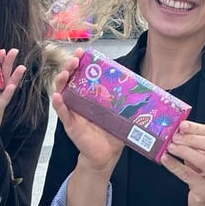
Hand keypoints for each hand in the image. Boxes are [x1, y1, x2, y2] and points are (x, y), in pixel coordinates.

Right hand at [52, 49, 124, 176]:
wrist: (106, 153)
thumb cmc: (113, 130)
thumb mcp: (121, 111)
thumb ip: (127, 100)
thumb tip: (146, 88)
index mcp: (90, 93)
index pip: (83, 73)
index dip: (81, 62)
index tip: (82, 52)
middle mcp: (79, 99)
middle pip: (70, 79)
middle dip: (70, 67)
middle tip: (74, 60)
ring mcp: (73, 111)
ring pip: (62, 92)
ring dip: (61, 81)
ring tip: (64, 74)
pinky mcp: (71, 124)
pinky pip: (63, 113)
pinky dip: (59, 105)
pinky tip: (59, 97)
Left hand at [163, 121, 204, 205]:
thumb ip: (197, 144)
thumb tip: (178, 130)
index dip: (197, 128)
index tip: (182, 125)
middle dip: (191, 138)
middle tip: (175, 137)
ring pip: (202, 160)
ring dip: (183, 150)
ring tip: (169, 146)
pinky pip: (189, 175)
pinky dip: (175, 165)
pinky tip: (165, 159)